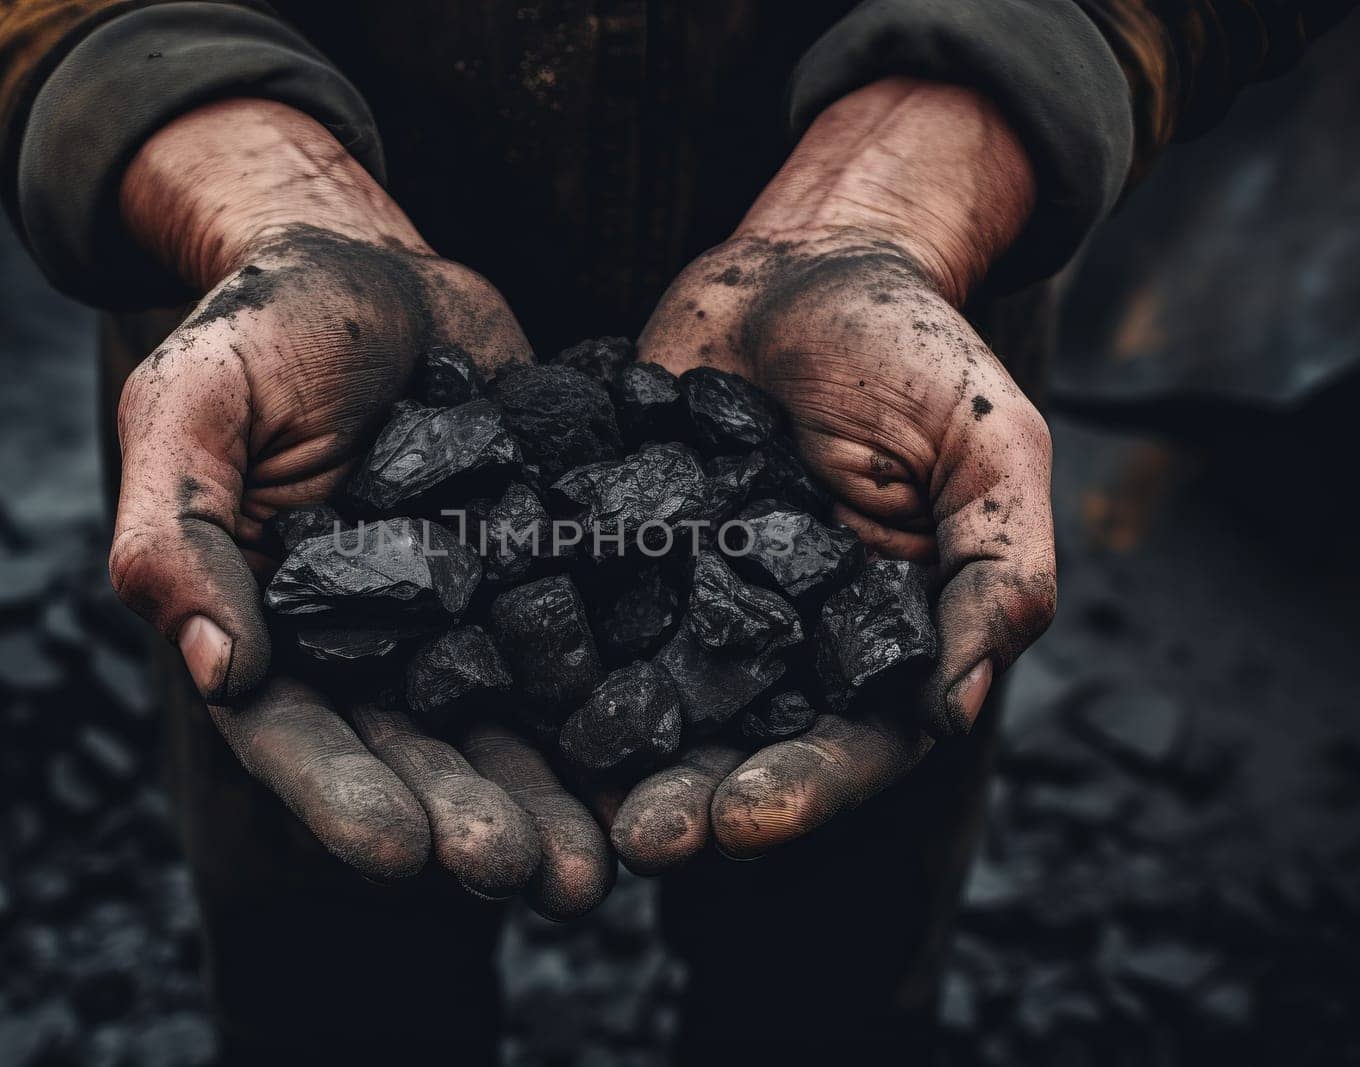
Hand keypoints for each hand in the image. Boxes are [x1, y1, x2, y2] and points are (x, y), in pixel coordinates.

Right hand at [110, 99, 611, 915]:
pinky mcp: (536, 578)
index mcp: (270, 625)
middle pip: (414, 755)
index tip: (403, 854)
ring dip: (548, 803)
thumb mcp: (193, 404)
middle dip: (468, 823)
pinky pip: (576, 655)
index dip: (344, 798)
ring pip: (502, 730)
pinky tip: (663, 764)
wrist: (378, 266)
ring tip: (600, 868)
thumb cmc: (265, 325)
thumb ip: (178, 532)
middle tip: (532, 877)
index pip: (295, 737)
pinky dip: (611, 713)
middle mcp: (365, 645)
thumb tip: (215, 670)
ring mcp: (457, 617)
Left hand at [611, 78, 1056, 868]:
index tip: (742, 819)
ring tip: (569, 797)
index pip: (851, 744)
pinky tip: (501, 691)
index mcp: (876, 640)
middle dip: (693, 799)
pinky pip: (580, 612)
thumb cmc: (913, 347)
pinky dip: (544, 656)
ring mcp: (690, 601)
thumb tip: (957, 704)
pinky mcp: (618, 551)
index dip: (803, 789)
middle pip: (739, 745)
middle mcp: (778, 641)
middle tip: (639, 838)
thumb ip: (997, 567)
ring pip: (650, 701)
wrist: (801, 261)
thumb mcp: (989, 442)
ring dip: (613, 758)